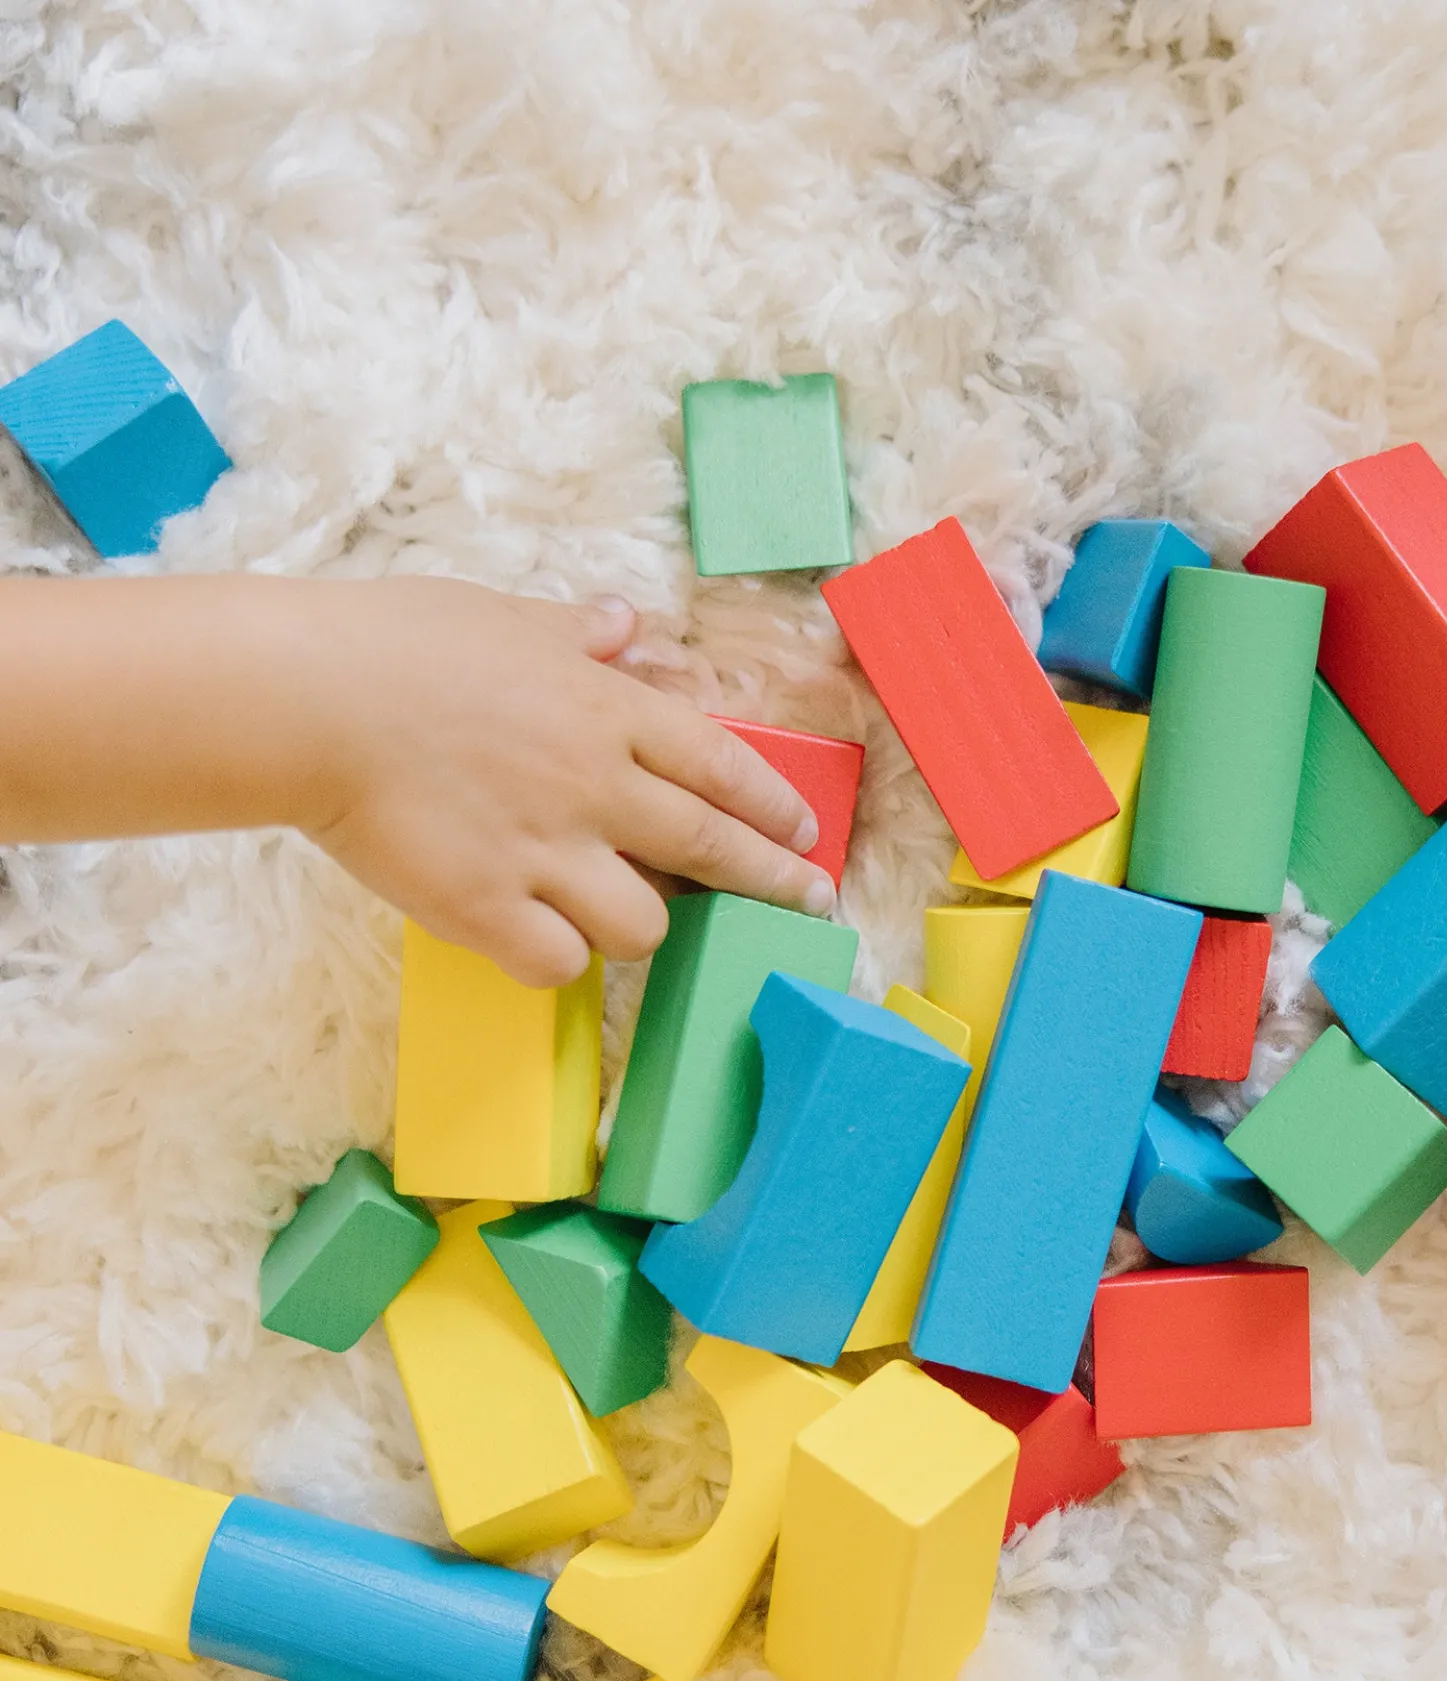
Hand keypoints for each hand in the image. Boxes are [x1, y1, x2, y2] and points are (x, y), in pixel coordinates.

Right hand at [296, 580, 831, 985]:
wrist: (303, 698)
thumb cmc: (392, 643)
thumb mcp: (501, 616)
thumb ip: (574, 633)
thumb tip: (625, 624)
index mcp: (607, 712)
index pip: (725, 768)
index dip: (774, 808)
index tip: (804, 833)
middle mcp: (596, 788)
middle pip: (717, 849)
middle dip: (775, 883)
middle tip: (809, 904)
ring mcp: (546, 854)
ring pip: (646, 924)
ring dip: (642, 925)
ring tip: (618, 915)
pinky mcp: (488, 909)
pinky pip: (559, 964)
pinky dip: (556, 960)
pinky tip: (536, 940)